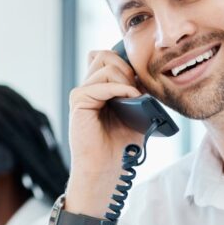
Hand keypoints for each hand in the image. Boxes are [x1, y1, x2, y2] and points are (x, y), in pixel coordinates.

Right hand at [64, 49, 144, 214]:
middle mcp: (89, 88)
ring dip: (125, 78)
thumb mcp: (136, 113)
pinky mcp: (79, 101)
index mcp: (100, 88)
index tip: (141, 82)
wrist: (107, 169)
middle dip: (127, 67)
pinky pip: (101, 83)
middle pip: (106, 55)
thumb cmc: (121, 146)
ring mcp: (82, 93)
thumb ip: (137, 92)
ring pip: (105, 64)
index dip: (127, 64)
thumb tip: (145, 75)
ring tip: (134, 98)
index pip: (109, 57)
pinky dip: (119, 88)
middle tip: (138, 90)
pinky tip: (131, 98)